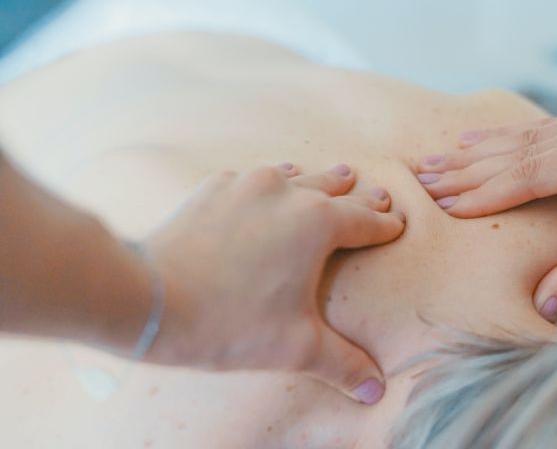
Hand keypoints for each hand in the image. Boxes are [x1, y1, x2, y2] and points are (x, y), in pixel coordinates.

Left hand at [143, 163, 404, 403]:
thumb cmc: (229, 322)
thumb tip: (375, 389)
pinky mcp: (213, 189)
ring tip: (335, 176)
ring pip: (295, 175)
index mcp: (318, 223)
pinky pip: (252, 178)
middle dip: (358, 196)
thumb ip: (342, 364)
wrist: (150, 298)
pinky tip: (268, 185)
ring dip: (317, 180)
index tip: (398, 222)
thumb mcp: (295, 347)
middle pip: (334, 189)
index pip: (365, 221)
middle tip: (376, 193)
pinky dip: (270, 182)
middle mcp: (287, 192)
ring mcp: (247, 185)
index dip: (385, 224)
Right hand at [416, 97, 556, 320]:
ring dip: (484, 149)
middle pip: (525, 148)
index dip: (489, 191)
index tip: (448, 203)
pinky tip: (481, 140)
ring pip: (533, 134)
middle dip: (472, 166)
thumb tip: (544, 305)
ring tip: (440, 156)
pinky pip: (549, 128)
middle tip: (425, 175)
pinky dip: (512, 139)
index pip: (536, 172)